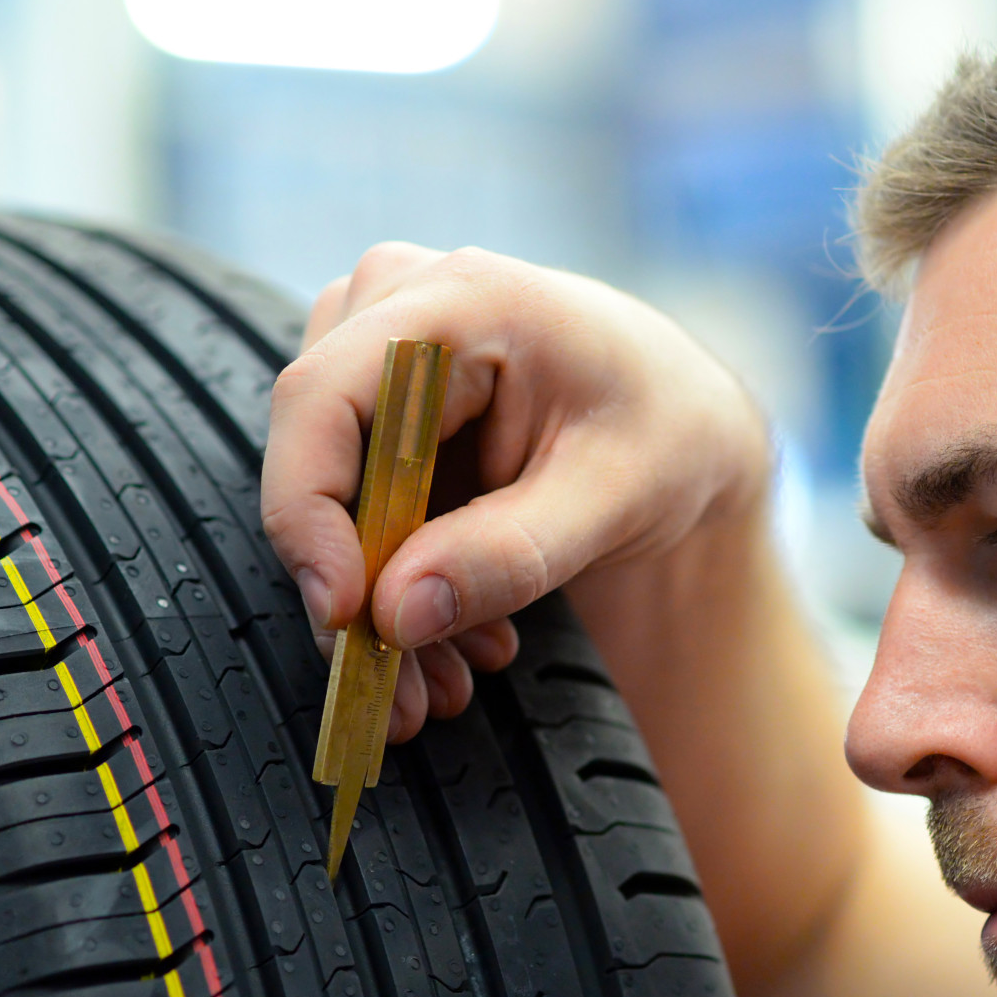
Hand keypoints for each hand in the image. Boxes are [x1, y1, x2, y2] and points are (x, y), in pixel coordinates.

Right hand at [262, 243, 771, 740]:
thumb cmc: (667, 432)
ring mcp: (378, 354)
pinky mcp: (379, 411)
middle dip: (356, 591)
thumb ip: (511, 554)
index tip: (344, 617)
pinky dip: (399, 588)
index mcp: (460, 299)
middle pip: (317, 459)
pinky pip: (356, 514)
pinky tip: (459, 645)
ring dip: (380, 605)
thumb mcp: (616, 499)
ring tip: (447, 685)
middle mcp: (397, 306)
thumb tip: (397, 613)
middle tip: (399, 697)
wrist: (687, 422)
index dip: (309, 513)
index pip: (323, 398)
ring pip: (331, 500)